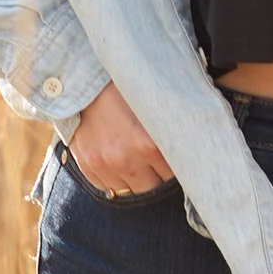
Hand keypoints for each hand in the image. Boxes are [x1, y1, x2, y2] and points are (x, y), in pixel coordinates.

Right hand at [65, 80, 172, 197]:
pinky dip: (113, 179)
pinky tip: (116, 161)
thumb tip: (186, 156)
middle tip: (154, 162)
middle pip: (151, 189)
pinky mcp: (88, 166)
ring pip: (128, 192)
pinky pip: (107, 188)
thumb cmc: (125, 92)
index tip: (174, 161)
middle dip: (155, 178)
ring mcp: (104, 166)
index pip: (172, 176)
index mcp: (148, 145)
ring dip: (134, 180)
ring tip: (133, 160)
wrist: (86, 81)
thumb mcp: (154, 109)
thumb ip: (167, 135)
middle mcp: (126, 159)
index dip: (174, 169)